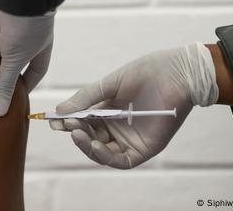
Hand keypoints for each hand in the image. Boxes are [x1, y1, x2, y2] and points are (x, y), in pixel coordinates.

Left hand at [0, 2, 54, 115]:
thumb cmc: (27, 25)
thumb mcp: (14, 59)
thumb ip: (5, 83)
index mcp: (41, 47)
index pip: (36, 71)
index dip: (27, 84)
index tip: (16, 98)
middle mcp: (29, 35)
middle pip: (15, 57)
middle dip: (4, 68)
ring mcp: (14, 22)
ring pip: (0, 41)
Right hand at [51, 43, 217, 168]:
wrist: (178, 72)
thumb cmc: (147, 73)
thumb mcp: (109, 84)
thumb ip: (86, 98)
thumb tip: (59, 111)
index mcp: (108, 110)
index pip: (83, 122)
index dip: (68, 122)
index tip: (54, 121)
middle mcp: (118, 127)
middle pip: (90, 138)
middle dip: (76, 132)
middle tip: (67, 124)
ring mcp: (130, 139)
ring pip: (102, 152)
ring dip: (87, 146)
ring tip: (76, 132)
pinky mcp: (144, 149)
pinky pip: (121, 160)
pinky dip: (104, 156)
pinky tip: (93, 144)